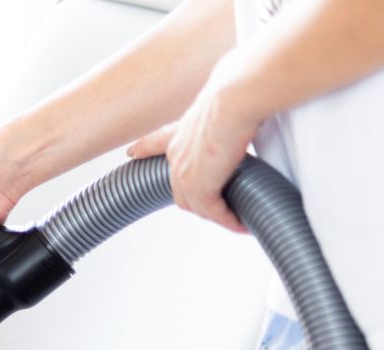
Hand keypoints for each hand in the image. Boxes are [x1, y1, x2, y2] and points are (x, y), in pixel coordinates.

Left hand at [127, 55, 263, 232]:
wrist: (236, 96)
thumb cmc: (239, 92)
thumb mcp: (226, 102)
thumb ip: (229, 111)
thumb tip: (251, 103)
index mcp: (181, 132)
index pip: (155, 142)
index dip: (143, 148)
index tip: (132, 152)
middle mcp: (177, 153)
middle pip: (181, 188)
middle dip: (200, 201)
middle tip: (222, 209)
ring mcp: (185, 172)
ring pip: (197, 204)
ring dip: (218, 214)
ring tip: (236, 220)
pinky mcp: (200, 185)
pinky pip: (213, 211)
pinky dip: (228, 220)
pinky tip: (241, 225)